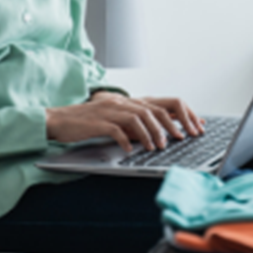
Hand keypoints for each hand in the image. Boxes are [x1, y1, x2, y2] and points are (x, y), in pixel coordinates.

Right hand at [46, 94, 203, 153]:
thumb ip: (134, 126)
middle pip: (152, 110)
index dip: (178, 115)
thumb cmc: (88, 123)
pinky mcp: (97, 122)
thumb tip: (156, 136)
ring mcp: (109, 111)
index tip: (193, 127)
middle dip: (169, 125)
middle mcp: (121, 103)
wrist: (60, 120)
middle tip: (179, 139)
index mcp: (128, 102)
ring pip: (137, 118)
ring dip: (150, 134)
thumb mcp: (115, 121)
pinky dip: (125, 139)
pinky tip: (130, 149)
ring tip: (157, 147)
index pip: (160, 105)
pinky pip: (115, 129)